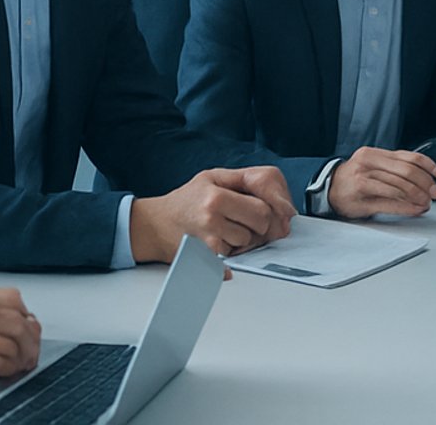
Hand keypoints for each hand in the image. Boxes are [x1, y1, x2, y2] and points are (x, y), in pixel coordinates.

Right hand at [0, 259, 38, 383]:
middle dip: (30, 337)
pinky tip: (9, 369)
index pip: (10, 299)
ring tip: (23, 360)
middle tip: (32, 345)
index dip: (25, 312)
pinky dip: (6, 368)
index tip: (27, 322)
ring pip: (6, 346)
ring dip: (21, 356)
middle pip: (14, 323)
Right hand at [131, 167, 295, 260]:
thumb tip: (281, 205)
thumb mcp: (214, 177)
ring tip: (223, 229)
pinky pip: (232, 257)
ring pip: (246, 243)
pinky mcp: (204, 257)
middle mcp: (212, 217)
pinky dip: (228, 251)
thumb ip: (247, 180)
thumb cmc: (186, 199)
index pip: (262, 208)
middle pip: (258, 227)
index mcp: (217, 195)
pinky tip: (216, 242)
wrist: (154, 224)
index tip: (263, 213)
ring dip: (241, 239)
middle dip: (257, 225)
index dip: (267, 210)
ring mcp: (208, 239)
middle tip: (242, 220)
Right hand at [329, 148, 435, 218]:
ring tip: (426, 203)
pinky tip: (415, 209)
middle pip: (407, 172)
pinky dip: (407, 207)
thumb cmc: (355, 179)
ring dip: (418, 197)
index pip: (409, 156)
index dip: (428, 166)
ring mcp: (364, 179)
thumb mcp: (374, 166)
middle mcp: (369, 163)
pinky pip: (390, 203)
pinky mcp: (361, 198)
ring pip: (400, 187)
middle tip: (435, 193)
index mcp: (375, 153)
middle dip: (426, 183)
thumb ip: (396, 168)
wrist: (328, 189)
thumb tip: (426, 178)